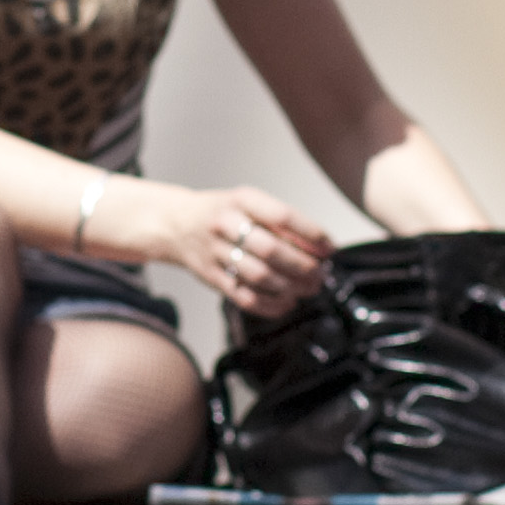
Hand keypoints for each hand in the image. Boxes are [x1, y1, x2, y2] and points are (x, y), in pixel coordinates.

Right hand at [136, 182, 333, 320]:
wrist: (174, 223)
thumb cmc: (221, 213)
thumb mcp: (247, 203)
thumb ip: (279, 222)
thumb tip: (318, 247)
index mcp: (241, 200)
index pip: (283, 216)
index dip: (311, 234)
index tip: (329, 248)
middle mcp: (225, 223)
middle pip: (271, 250)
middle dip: (303, 266)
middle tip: (319, 274)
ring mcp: (215, 251)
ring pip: (259, 276)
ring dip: (290, 287)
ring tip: (307, 289)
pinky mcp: (210, 276)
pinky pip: (243, 296)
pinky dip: (270, 304)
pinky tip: (286, 303)